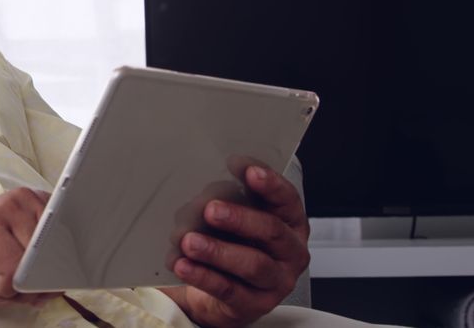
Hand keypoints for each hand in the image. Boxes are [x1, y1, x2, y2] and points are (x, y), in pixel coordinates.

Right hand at [0, 187, 58, 307]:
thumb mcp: (16, 269)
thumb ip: (42, 272)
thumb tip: (63, 283)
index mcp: (35, 204)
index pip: (72, 234)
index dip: (67, 261)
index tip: (63, 273)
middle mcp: (22, 200)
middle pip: (56, 252)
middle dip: (36, 280)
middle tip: (11, 280)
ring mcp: (3, 211)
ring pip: (35, 264)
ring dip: (16, 286)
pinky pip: (14, 271)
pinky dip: (0, 288)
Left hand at [163, 165, 310, 327]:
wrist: (222, 291)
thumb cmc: (232, 243)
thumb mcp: (234, 217)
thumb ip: (228, 198)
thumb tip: (204, 185)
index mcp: (290, 222)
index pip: (287, 199)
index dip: (269, 184)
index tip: (247, 170)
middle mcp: (290, 251)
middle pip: (272, 231)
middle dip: (240, 218)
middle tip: (210, 209)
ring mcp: (276, 281)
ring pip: (252, 264)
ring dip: (218, 251)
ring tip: (190, 241)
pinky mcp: (254, 304)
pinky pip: (228, 289)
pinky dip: (203, 276)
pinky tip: (183, 265)